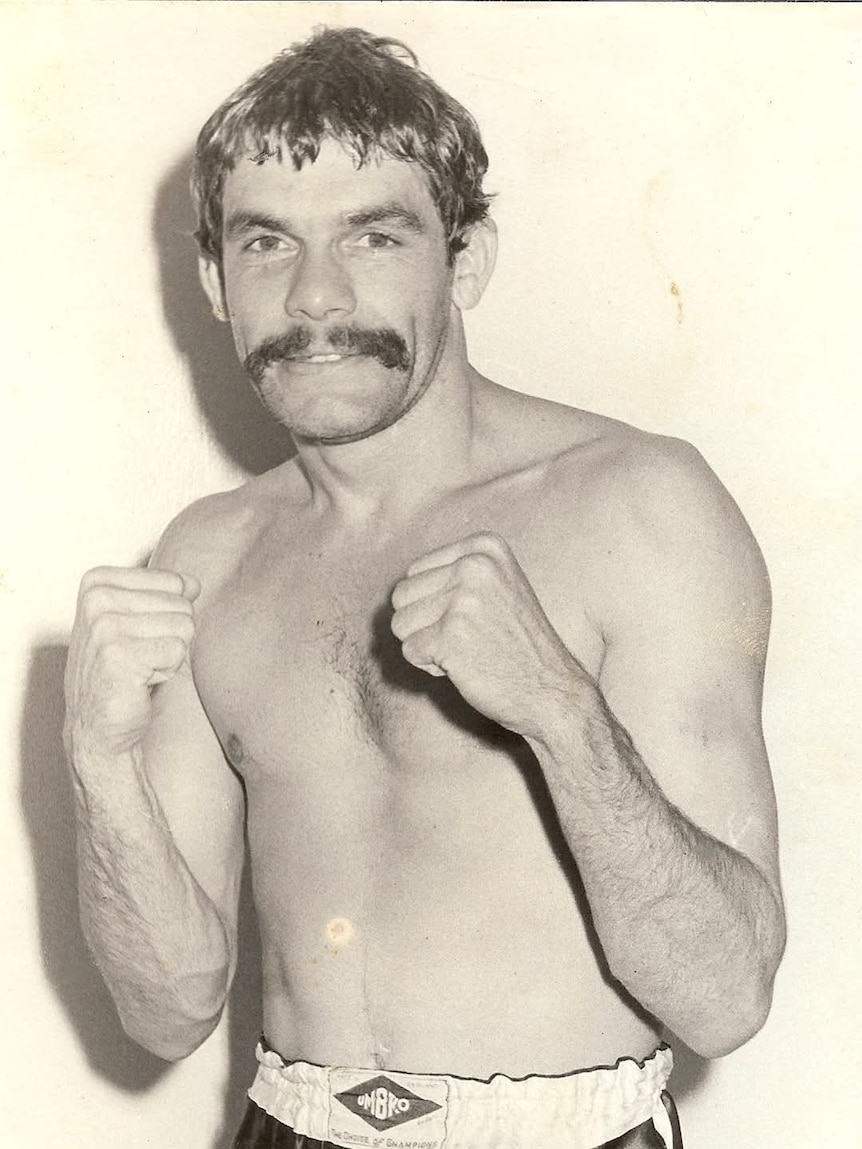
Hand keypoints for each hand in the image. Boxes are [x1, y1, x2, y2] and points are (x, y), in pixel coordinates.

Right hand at [64, 567, 199, 761]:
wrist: (96, 724)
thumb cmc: (118, 671)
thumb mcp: (138, 621)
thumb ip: (167, 595)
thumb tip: (194, 583)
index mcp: (98, 582)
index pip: (175, 582)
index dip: (167, 615)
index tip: (137, 636)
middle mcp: (97, 599)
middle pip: (182, 605)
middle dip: (170, 636)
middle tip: (138, 657)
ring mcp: (105, 627)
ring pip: (184, 627)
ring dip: (169, 655)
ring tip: (139, 668)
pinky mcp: (119, 655)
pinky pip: (177, 651)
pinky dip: (166, 671)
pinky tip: (140, 681)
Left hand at [391, 532, 580, 737]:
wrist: (552, 689)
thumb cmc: (517, 642)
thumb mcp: (497, 585)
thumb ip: (453, 574)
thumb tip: (398, 589)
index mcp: (484, 546)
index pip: (415, 571)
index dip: (433, 603)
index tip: (471, 617)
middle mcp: (474, 565)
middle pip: (402, 594)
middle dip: (424, 623)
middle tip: (466, 637)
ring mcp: (463, 600)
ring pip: (400, 623)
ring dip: (425, 644)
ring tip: (466, 649)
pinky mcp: (451, 636)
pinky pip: (409, 650)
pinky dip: (430, 665)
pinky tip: (464, 665)